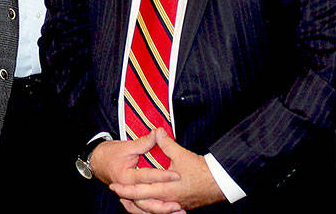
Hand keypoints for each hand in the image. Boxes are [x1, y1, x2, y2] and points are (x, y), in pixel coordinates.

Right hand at [90, 130, 182, 213]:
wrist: (97, 162)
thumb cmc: (110, 153)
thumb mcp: (126, 146)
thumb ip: (143, 142)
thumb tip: (158, 133)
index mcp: (126, 177)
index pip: (147, 177)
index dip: (163, 176)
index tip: (177, 175)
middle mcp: (127, 189)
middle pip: (147, 199)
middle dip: (164, 203)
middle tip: (180, 202)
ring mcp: (129, 195)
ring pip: (146, 208)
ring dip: (161, 211)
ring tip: (178, 211)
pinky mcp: (132, 198)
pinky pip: (144, 209)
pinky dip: (155, 211)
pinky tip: (169, 212)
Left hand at [110, 129, 224, 211]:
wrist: (221, 183)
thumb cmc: (202, 171)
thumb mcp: (182, 155)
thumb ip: (166, 144)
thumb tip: (157, 131)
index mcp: (165, 190)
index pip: (139, 191)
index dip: (125, 189)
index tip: (114, 185)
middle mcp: (168, 201)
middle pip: (142, 204)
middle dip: (128, 199)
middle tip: (117, 192)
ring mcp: (174, 205)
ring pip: (152, 211)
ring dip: (139, 206)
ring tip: (128, 201)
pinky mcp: (181, 206)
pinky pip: (162, 211)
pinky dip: (152, 208)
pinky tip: (149, 204)